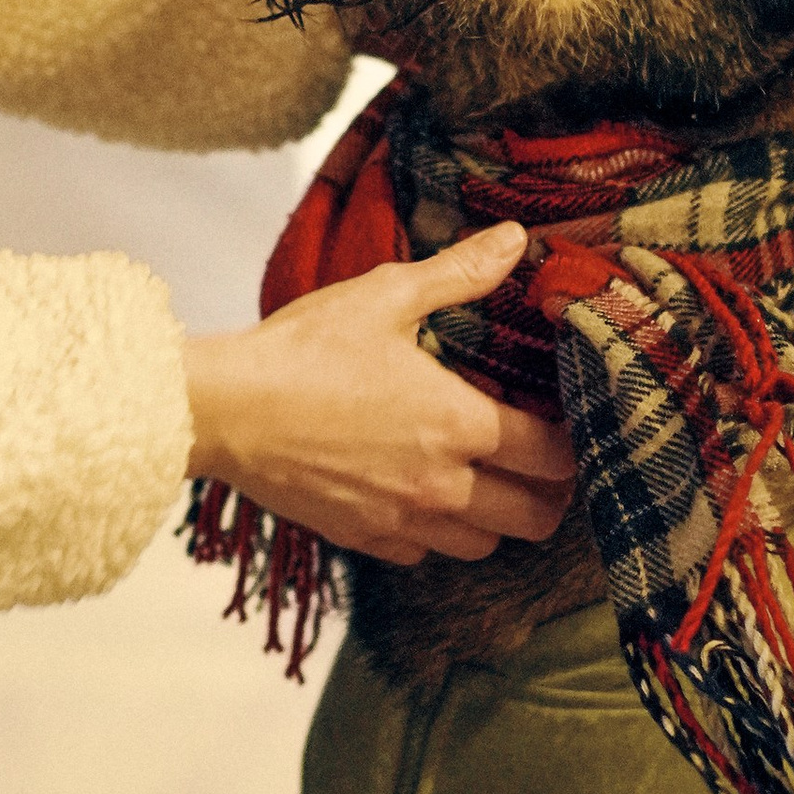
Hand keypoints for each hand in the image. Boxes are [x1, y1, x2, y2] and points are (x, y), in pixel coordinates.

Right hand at [182, 224, 578, 564]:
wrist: (221, 411)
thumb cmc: (300, 350)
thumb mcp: (384, 297)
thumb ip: (459, 273)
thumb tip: (516, 238)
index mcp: (458, 423)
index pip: (553, 457)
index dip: (571, 445)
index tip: (564, 426)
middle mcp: (441, 484)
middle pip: (533, 517)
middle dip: (548, 493)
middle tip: (538, 463)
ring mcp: (402, 520)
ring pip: (483, 545)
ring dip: (494, 518)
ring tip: (483, 481)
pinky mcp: (362, 540)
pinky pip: (423, 555)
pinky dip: (433, 534)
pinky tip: (419, 496)